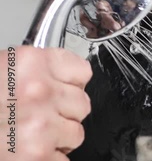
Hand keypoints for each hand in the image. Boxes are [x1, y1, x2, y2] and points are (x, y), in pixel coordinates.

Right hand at [0, 46, 91, 160]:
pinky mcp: (37, 156)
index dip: (71, 84)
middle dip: (63, 113)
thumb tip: (62, 82)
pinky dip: (47, 160)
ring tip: (28, 135)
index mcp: (30, 63)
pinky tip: (25, 152)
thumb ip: (33, 74)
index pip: (82, 71)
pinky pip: (63, 160)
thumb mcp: (2, 73)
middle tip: (38, 116)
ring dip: (57, 138)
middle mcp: (39, 91)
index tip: (63, 89)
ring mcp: (40, 126)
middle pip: (82, 104)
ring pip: (76, 133)